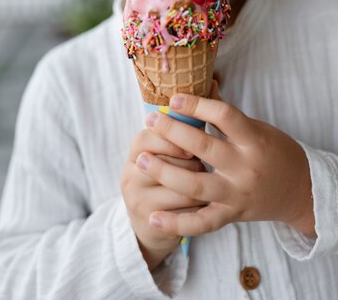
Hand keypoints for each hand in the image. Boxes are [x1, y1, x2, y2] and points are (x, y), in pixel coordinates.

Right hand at [121, 127, 206, 269]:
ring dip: (201, 185)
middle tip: (202, 166)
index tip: (190, 146)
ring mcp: (138, 201)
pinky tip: (205, 203)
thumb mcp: (162, 154)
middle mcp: (130, 177)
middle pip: (167, 163)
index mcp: (134, 154)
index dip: (172, 138)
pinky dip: (201, 206)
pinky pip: (186, 213)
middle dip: (192, 164)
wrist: (148, 223)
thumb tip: (200, 113)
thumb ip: (175, 134)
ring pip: (181, 189)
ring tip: (208, 183)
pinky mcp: (151, 224)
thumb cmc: (164, 176)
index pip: (147, 138)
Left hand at [139, 83, 314, 238]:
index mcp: (254, 139)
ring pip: (196, 185)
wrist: (302, 192)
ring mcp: (238, 194)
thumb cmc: (276, 152)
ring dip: (165, 172)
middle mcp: (246, 167)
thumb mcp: (258, 127)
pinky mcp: (232, 215)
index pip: (224, 116)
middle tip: (150, 120)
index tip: (174, 98)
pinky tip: (153, 217)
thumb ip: (228, 112)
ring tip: (141, 160)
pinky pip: (201, 223)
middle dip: (173, 132)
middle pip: (204, 147)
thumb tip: (207, 80)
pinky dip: (176, 223)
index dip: (198, 105)